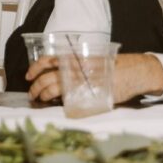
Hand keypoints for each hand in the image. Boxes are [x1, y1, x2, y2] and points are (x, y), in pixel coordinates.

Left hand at [29, 53, 162, 104]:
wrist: (134, 71)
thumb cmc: (114, 64)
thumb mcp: (92, 59)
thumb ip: (76, 64)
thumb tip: (59, 73)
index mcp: (75, 58)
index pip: (48, 60)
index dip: (34, 68)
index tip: (28, 75)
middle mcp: (75, 68)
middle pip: (47, 77)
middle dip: (35, 86)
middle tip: (32, 93)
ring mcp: (81, 81)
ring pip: (54, 88)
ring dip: (43, 95)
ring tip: (40, 99)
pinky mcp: (89, 94)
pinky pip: (69, 99)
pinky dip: (60, 102)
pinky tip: (57, 104)